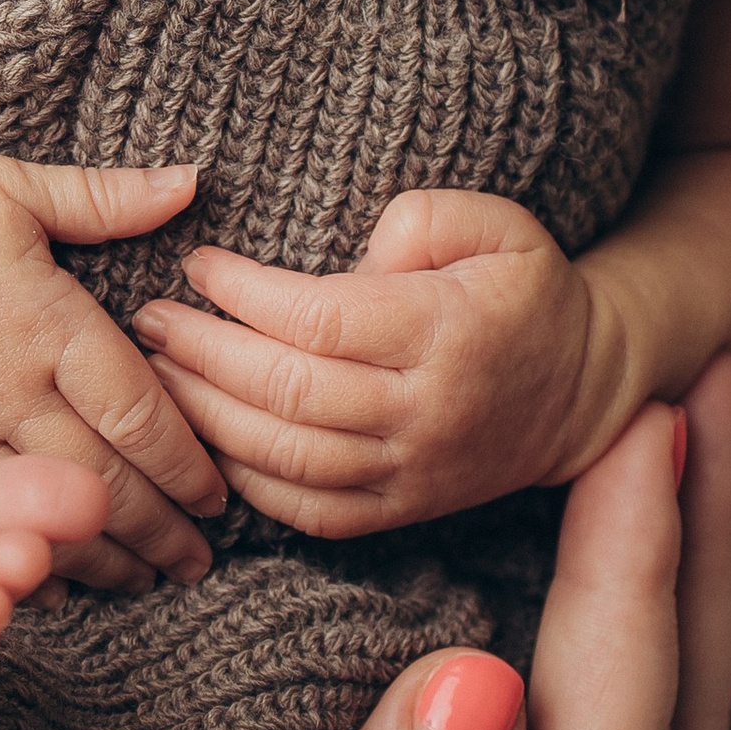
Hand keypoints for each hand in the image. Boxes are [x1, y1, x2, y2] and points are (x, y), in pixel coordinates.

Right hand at [0, 150, 224, 593]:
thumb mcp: (13, 186)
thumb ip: (106, 199)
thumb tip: (191, 182)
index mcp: (51, 322)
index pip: (143, 412)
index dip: (189, 465)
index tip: (218, 497)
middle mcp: (12, 386)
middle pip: (106, 480)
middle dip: (163, 530)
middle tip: (200, 561)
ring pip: (44, 512)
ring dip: (105, 557)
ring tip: (147, 581)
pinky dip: (18, 555)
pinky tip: (54, 582)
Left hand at [135, 186, 629, 538]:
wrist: (582, 389)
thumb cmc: (524, 291)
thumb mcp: (501, 224)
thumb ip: (426, 217)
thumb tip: (353, 256)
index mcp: (447, 332)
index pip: (320, 320)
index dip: (244, 293)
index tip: (198, 265)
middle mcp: (426, 412)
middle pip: (289, 394)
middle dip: (203, 354)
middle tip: (148, 318)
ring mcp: (411, 472)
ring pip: (287, 460)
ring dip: (206, 419)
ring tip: (153, 374)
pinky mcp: (399, 512)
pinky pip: (306, 512)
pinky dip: (244, 480)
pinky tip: (202, 437)